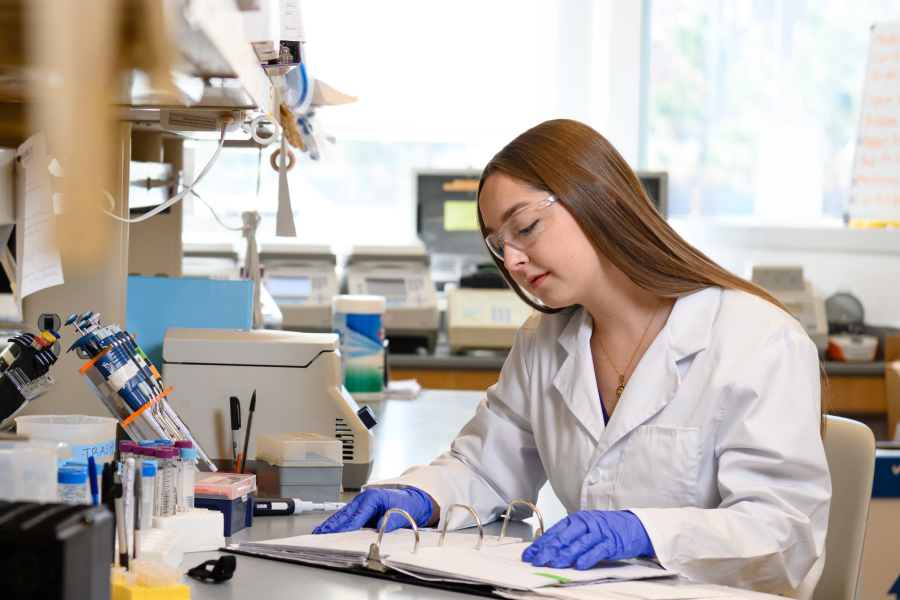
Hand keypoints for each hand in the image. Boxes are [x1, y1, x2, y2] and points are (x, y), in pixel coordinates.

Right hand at [312, 488, 433, 534]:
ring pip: (343, 515)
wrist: (413, 500)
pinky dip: (336, 523)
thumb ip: (391, 521)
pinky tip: (327, 529)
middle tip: (320, 534)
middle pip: (345, 514)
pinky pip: (346, 517)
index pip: (358, 515)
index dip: (348, 526)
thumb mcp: (403, 512)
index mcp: (374, 497)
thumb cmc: (407, 504)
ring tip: (318, 532)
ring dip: (330, 524)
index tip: (338, 535)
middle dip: (332, 525)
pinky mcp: (360, 509)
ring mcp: (361, 503)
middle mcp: (364, 499)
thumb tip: (379, 529)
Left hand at [521, 510, 653, 568]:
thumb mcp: (584, 529)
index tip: (529, 555)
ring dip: (565, 555)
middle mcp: (585, 524)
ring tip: (553, 565)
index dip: (540, 544)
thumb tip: (546, 550)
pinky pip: (597, 550)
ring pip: (578, 544)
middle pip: (563, 538)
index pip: (554, 532)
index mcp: (575, 519)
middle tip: (537, 561)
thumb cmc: (604, 529)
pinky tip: (579, 566)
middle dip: (548, 551)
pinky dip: (587, 558)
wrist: (631, 526)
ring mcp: (598, 533)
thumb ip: (568, 538)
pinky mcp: (610, 542)